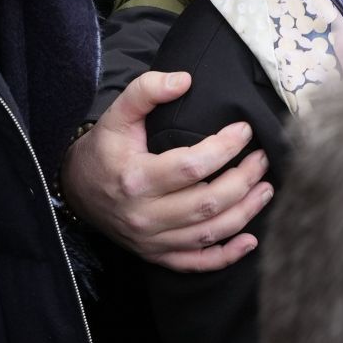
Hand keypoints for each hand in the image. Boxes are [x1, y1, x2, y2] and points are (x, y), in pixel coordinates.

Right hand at [60, 70, 271, 270]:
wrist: (76, 189)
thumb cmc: (104, 149)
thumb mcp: (117, 114)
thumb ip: (146, 90)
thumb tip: (184, 79)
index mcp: (135, 178)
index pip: (191, 167)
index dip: (224, 148)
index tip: (244, 130)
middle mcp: (144, 215)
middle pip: (207, 203)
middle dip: (244, 180)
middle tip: (262, 158)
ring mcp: (151, 240)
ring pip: (208, 234)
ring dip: (245, 212)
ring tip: (265, 188)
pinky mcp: (156, 255)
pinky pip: (196, 263)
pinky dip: (226, 256)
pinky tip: (250, 240)